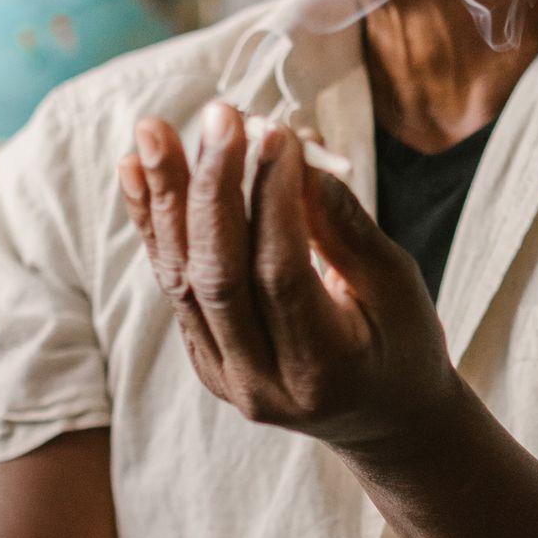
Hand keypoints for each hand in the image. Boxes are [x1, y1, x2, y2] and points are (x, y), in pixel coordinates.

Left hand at [118, 101, 453, 452]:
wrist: (379, 422)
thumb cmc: (402, 345)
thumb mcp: (399, 289)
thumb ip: (348, 229)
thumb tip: (297, 155)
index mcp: (323, 369)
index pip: (281, 272)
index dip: (274, 197)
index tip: (274, 129)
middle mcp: (260, 382)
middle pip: (218, 276)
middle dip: (210, 188)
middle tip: (215, 116)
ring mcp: (222, 375)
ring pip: (181, 279)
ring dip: (163, 198)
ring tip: (151, 131)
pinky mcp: (202, 356)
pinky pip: (172, 283)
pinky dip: (153, 224)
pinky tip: (134, 170)